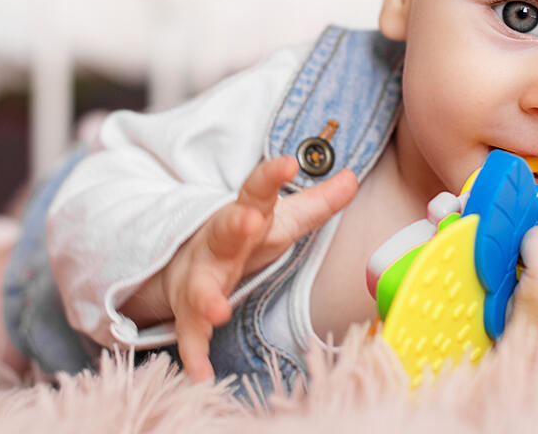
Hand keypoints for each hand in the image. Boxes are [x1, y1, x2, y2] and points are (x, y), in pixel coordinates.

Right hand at [160, 156, 357, 381]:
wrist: (185, 261)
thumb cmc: (246, 238)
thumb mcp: (281, 219)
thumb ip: (317, 202)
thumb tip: (352, 177)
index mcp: (246, 216)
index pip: (257, 191)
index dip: (270, 176)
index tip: (287, 162)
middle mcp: (219, 243)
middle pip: (225, 231)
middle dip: (235, 225)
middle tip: (246, 219)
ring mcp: (200, 277)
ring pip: (200, 287)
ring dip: (207, 299)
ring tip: (217, 312)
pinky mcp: (189, 312)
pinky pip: (190, 335)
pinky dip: (194, 356)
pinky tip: (201, 376)